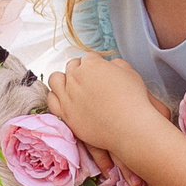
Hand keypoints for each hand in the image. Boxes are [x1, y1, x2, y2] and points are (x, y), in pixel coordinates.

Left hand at [45, 56, 172, 165]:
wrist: (130, 127)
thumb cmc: (134, 100)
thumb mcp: (130, 73)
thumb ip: (116, 64)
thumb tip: (109, 66)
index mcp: (91, 65)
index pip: (88, 58)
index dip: (95, 63)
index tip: (100, 70)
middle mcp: (76, 78)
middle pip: (71, 67)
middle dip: (80, 69)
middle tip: (89, 79)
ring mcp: (68, 96)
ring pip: (55, 79)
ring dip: (63, 79)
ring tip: (72, 86)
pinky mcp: (65, 114)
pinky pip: (51, 100)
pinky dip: (56, 96)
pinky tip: (65, 99)